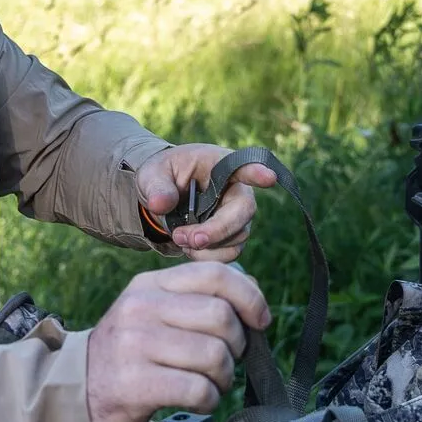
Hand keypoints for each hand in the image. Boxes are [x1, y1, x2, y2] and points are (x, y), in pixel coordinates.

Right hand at [86, 262, 271, 421]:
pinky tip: (197, 399)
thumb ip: (198, 297)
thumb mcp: (154, 312)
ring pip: (215, 355)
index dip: (250, 297)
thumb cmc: (131, 353)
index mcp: (150, 284)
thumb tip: (251, 290)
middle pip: (221, 316)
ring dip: (224, 377)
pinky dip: (209, 400)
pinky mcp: (135, 384)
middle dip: (237, 345)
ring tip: (208, 382)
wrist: (78, 392)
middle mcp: (140, 307)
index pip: (215, 274)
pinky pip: (199, 390)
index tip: (260, 321)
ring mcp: (135, 345)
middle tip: (224, 361)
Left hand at [136, 143, 277, 260]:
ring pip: (237, 238)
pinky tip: (188, 248)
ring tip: (179, 238)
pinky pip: (230, 253)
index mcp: (220, 164)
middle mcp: (237, 189)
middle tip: (188, 238)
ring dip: (207, 247)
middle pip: (243, 212)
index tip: (269, 178)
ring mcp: (238, 215)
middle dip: (217, 230)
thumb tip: (160, 204)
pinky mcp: (233, 236)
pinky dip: (207, 257)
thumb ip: (156, 186)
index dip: (257, 173)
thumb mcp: (151, 175)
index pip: (244, 165)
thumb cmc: (163, 177)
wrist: (163, 198)